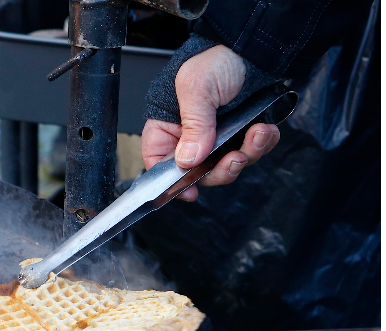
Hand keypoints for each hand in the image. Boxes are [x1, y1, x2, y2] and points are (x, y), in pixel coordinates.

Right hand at [141, 45, 280, 200]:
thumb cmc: (218, 57)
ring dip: (246, 155)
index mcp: (169, 122)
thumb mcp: (197, 88)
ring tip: (257, 135)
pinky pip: (252, 151)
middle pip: (197, 171)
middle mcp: (192, 133)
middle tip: (233, 159)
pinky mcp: (244, 132)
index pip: (159, 160)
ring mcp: (220, 135)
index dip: (170, 180)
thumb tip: (188, 160)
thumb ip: (192, 126)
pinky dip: (262, 145)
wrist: (257, 45)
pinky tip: (265, 129)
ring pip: (227, 164)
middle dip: (219, 170)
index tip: (189, 190)